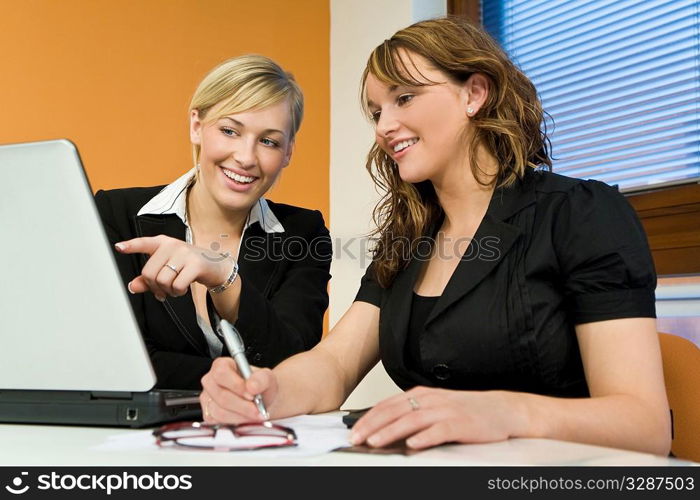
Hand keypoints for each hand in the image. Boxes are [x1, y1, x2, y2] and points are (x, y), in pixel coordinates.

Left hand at [114, 235, 232, 300]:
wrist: (215, 266)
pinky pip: (177, 285)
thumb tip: (133, 286)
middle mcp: (172, 245)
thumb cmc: (188, 266)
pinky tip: (182, 289)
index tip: (119, 247)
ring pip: (162, 281)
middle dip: (154, 287)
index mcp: (163, 243)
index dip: (131, 246)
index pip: (144, 243)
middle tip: (162, 290)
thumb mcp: (167, 269)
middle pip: (149, 272)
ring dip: (167, 291)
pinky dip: (178, 292)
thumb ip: (148, 278)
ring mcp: (184, 254)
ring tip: (175, 288)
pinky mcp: (195, 264)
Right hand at [199, 357, 277, 423]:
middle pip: (221, 395)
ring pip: (220, 411)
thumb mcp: (267, 377)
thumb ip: (261, 379)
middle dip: (243, 406)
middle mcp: (211, 381)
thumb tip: (251, 386)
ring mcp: (208, 398)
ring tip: (255, 414)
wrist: (262, 399)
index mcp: (222, 365)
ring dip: (241, 415)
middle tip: (258, 409)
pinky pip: (220, 422)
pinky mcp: (209, 414)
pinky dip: (236, 422)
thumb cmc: (260, 386)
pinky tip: (247, 418)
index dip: (236, 385)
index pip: (221, 373)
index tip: (252, 395)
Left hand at [349, 387, 523, 449]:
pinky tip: (412, 445)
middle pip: (395, 411)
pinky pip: (439, 430)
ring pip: (412, 420)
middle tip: (357, 438)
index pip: (388, 405)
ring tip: (376, 442)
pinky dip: (425, 437)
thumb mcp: (435, 407)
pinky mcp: (461, 424)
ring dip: (392, 431)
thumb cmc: (467, 410)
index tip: (354, 431)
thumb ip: (412, 414)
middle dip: (372, 425)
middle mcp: (431, 400)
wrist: (502, 409)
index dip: (368, 418)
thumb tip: (385, 427)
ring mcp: (446, 411)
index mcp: (422, 395)